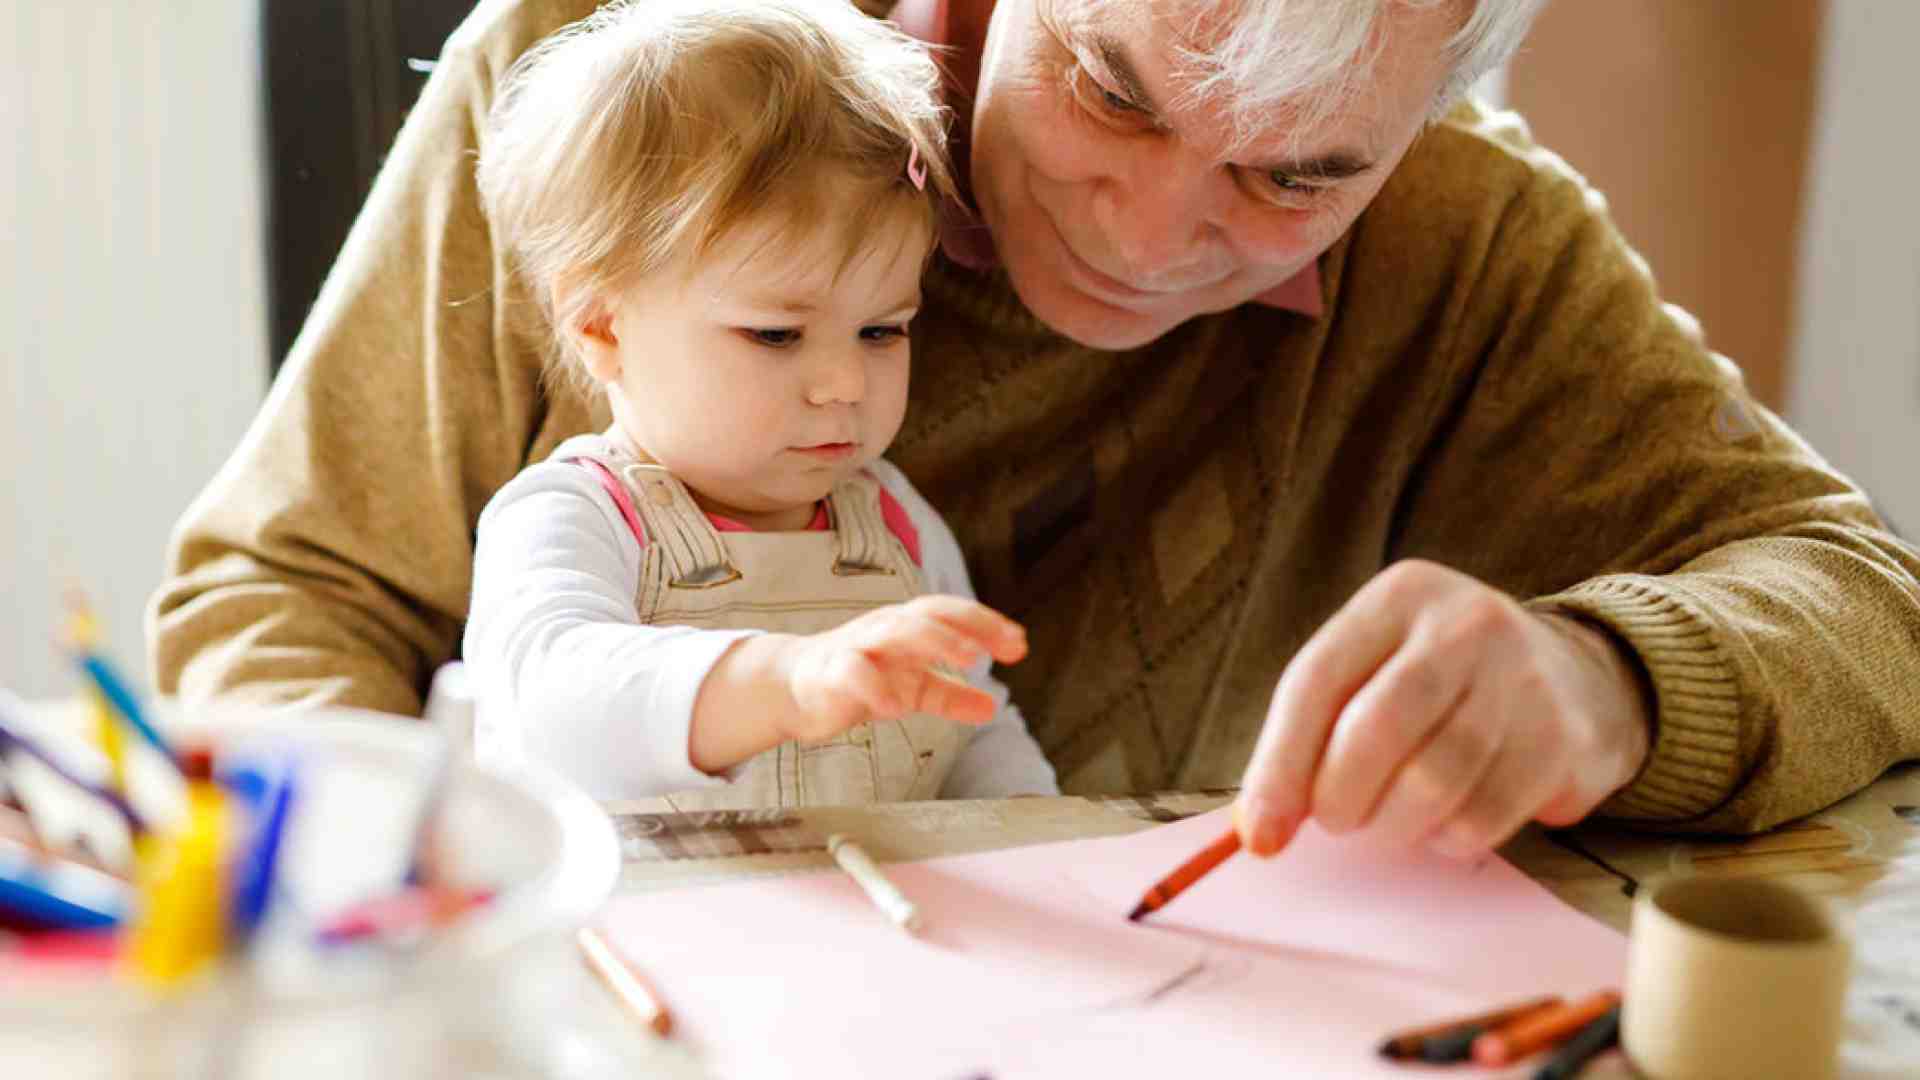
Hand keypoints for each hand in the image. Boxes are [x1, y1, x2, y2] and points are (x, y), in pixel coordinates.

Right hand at [775, 595, 1027, 742]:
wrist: (794, 686)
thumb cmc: (860, 677)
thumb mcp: (911, 686)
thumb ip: (950, 695)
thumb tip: (992, 707)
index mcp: (907, 626)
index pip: (950, 614)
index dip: (986, 624)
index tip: (1020, 645)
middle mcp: (885, 629)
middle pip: (927, 615)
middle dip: (964, 627)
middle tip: (997, 649)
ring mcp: (856, 648)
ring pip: (895, 632)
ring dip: (934, 640)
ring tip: (967, 660)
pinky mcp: (830, 674)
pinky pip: (854, 674)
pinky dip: (877, 688)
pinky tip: (897, 709)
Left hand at [1234, 560, 1651, 859]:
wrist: (1576, 680)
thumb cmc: (1441, 685)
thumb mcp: (1374, 672)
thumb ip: (1310, 734)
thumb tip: (1258, 829)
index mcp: (1399, 597)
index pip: (1317, 680)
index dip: (1278, 765)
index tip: (1259, 833)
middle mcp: (1465, 623)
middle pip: (1376, 727)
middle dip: (1339, 797)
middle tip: (1336, 822)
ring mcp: (1522, 676)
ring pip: (1432, 780)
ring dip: (1394, 825)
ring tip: (1390, 822)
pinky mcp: (1562, 737)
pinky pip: (1483, 816)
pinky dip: (1448, 838)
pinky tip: (1444, 824)